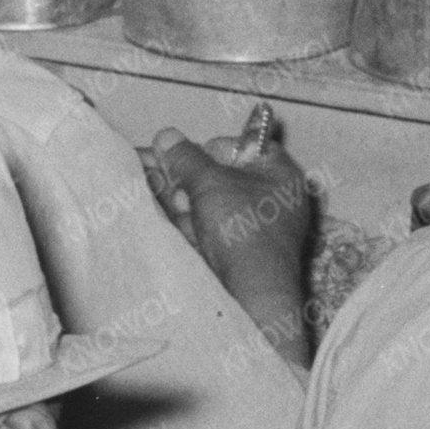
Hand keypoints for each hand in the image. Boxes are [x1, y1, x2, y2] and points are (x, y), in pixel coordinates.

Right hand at [142, 102, 323, 366]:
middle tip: (153, 167)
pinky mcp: (234, 253)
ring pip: (209, 203)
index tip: (185, 152)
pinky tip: (158, 211)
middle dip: (185, 174)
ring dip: (178, 196)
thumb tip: (166, 135)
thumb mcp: (210, 183)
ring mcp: (254, 229)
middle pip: (222, 175)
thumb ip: (186, 157)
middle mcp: (271, 199)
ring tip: (150, 187)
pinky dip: (184, 220)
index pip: (247, 145)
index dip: (213, 145)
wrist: (249, 293)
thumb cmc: (240, 228)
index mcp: (279, 174)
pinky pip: (207, 228)